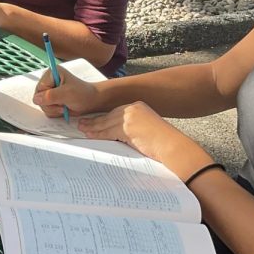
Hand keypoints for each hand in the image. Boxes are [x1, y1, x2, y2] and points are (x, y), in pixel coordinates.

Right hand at [32, 66, 101, 117]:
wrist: (91, 101)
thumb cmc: (83, 94)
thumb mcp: (67, 93)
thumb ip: (51, 96)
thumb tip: (36, 99)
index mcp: (51, 74)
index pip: (39, 88)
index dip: (47, 97)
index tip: (58, 98)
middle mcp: (49, 81)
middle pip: (39, 98)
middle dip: (51, 105)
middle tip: (63, 104)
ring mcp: (50, 91)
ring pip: (42, 105)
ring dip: (54, 109)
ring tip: (65, 106)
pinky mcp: (52, 100)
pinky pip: (46, 109)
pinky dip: (55, 112)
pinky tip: (63, 108)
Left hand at [78, 100, 210, 178]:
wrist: (171, 146)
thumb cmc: (161, 143)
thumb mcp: (144, 130)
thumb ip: (131, 129)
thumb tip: (119, 135)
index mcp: (138, 107)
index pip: (115, 112)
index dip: (103, 117)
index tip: (93, 120)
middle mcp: (133, 108)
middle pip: (109, 115)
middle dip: (95, 121)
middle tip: (82, 123)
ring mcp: (130, 116)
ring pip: (106, 123)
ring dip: (93, 127)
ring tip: (82, 129)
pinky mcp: (127, 127)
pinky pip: (108, 131)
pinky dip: (98, 134)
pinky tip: (90, 135)